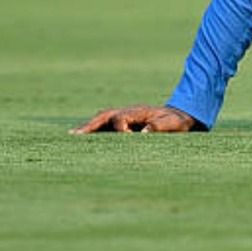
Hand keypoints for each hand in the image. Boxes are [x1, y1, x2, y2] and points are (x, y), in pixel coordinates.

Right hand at [70, 105, 195, 133]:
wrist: (179, 117)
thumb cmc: (175, 121)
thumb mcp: (173, 124)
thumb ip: (160, 126)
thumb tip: (146, 131)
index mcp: (138, 111)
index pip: (121, 118)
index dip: (120, 128)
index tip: (126, 138)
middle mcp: (127, 112)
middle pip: (104, 116)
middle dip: (90, 125)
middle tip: (74, 134)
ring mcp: (124, 117)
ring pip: (101, 120)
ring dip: (88, 127)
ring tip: (72, 136)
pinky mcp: (123, 124)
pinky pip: (105, 126)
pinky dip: (94, 131)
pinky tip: (82, 138)